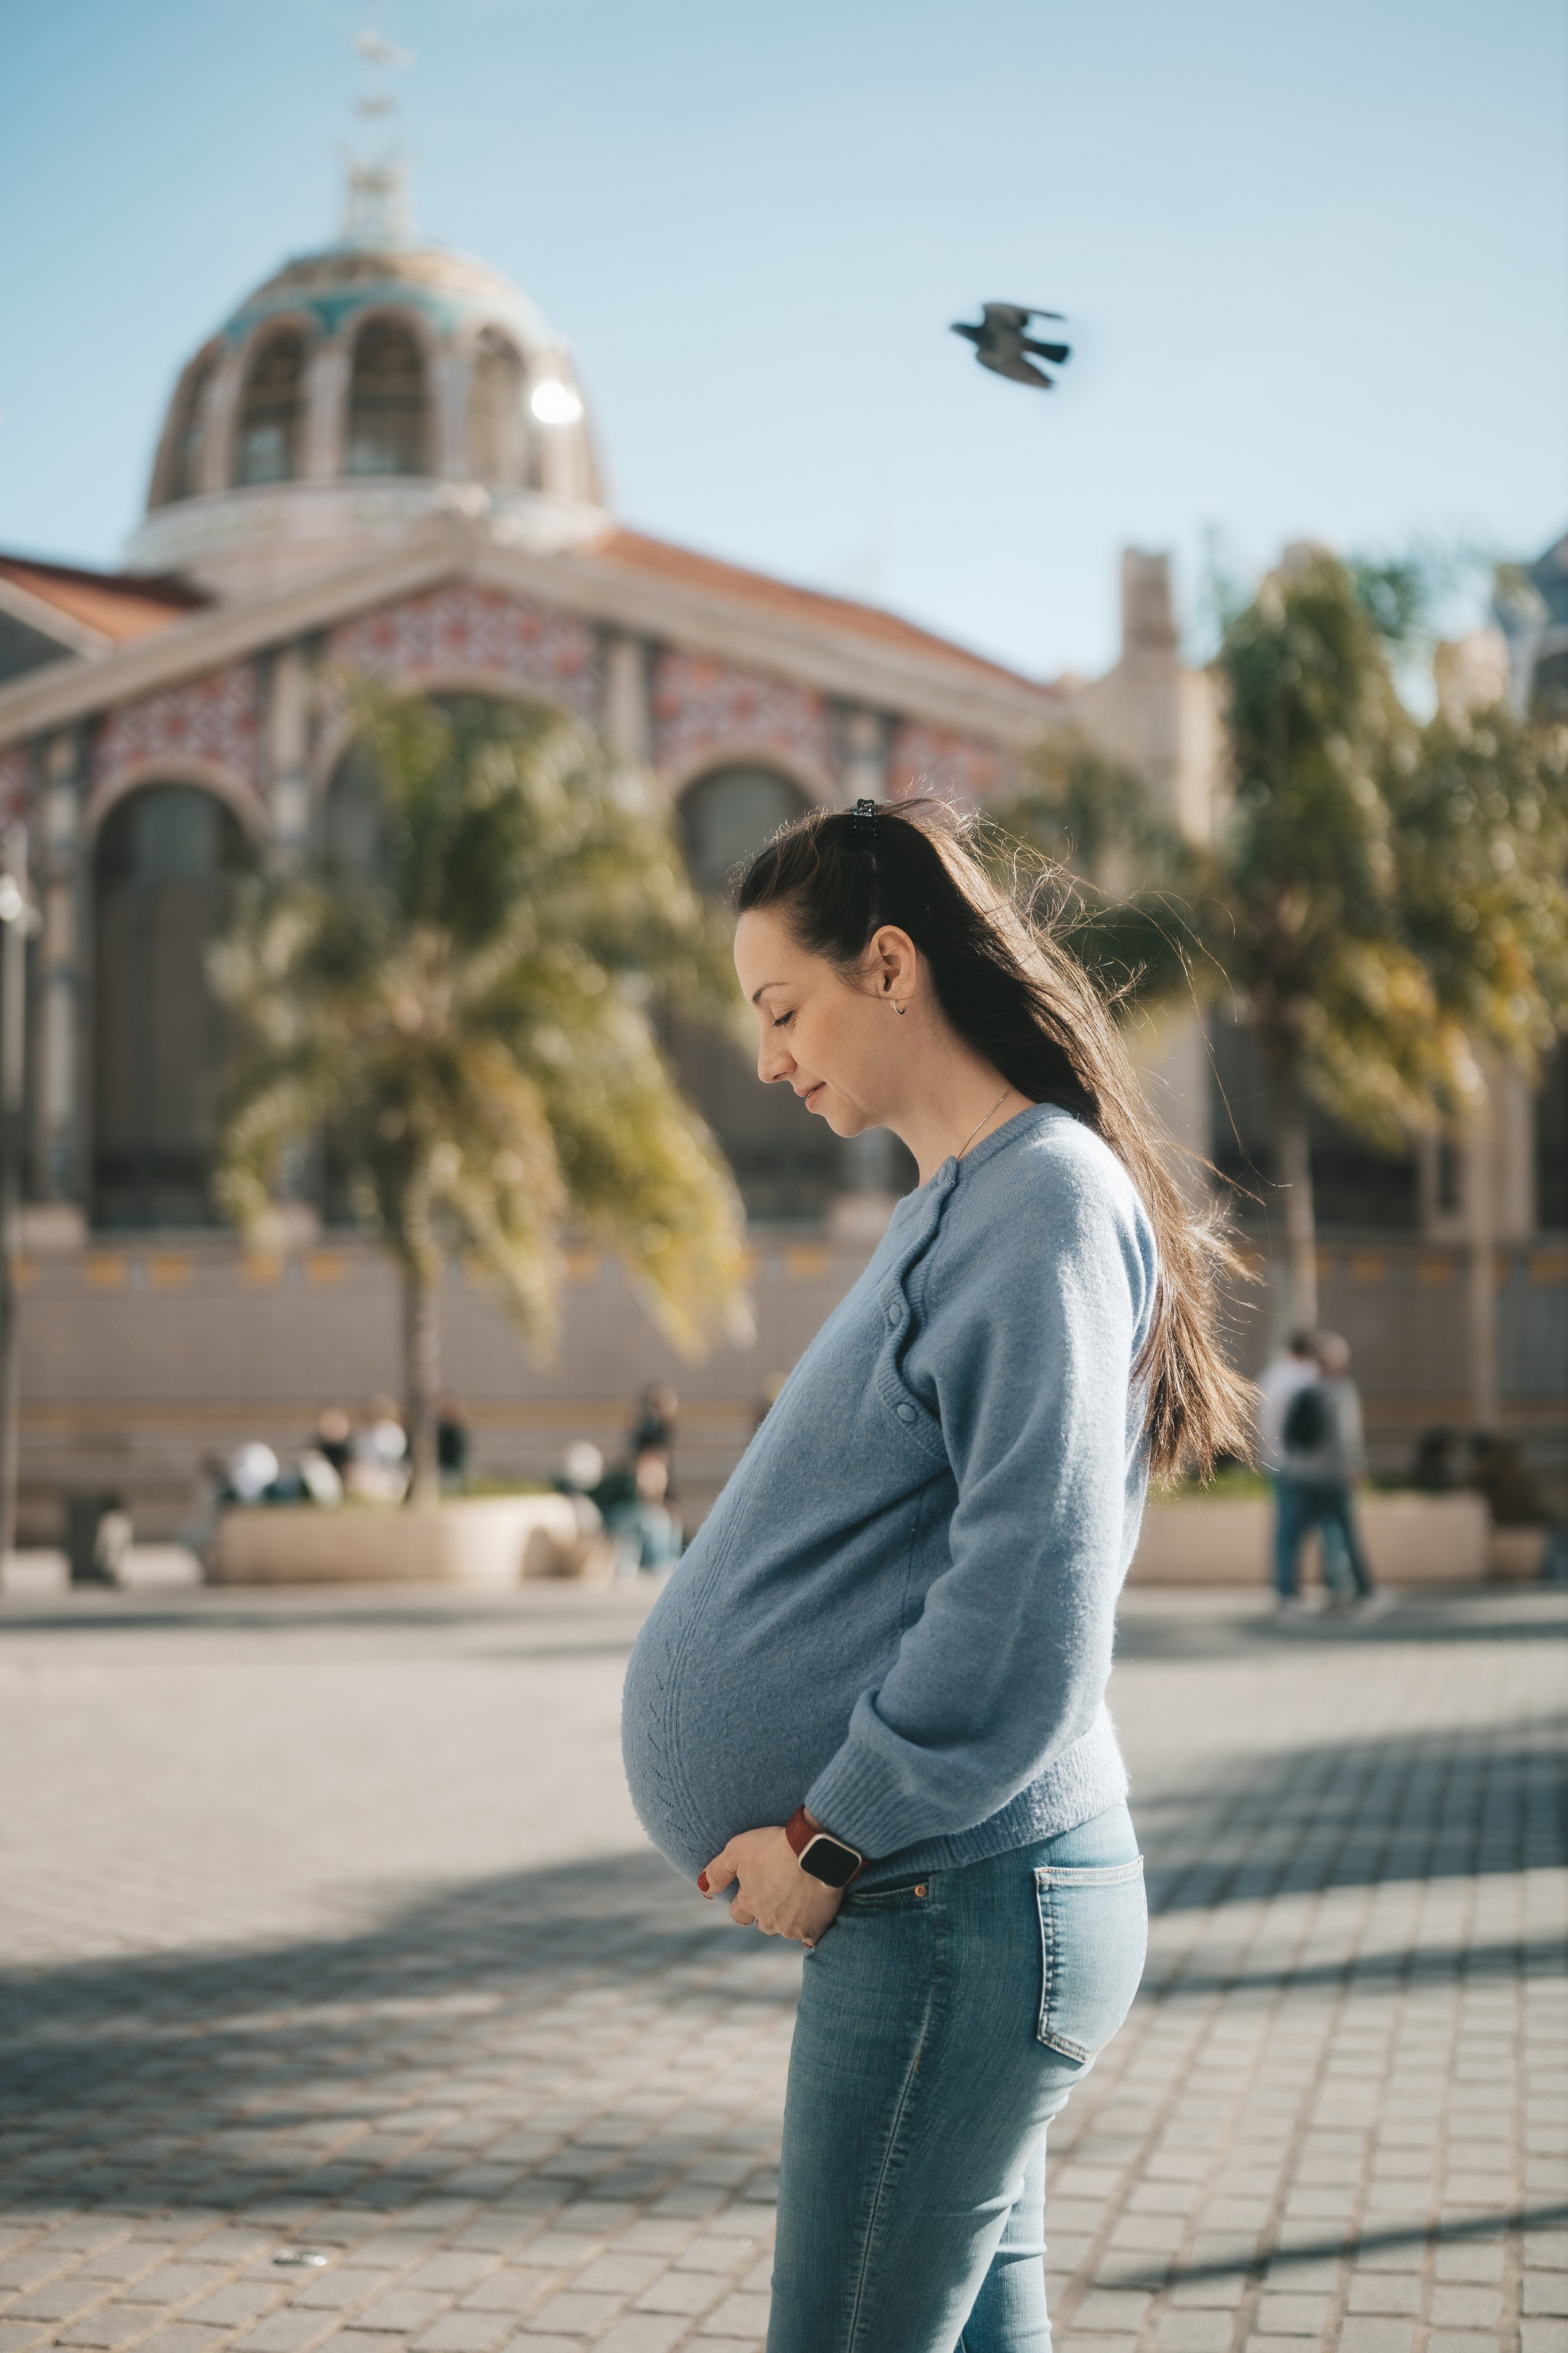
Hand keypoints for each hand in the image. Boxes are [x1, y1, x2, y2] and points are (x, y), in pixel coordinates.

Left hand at [699, 1825, 843, 1948]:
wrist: (815, 1851)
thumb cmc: (774, 1847)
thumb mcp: (737, 1850)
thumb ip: (717, 1871)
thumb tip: (702, 1888)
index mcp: (748, 1902)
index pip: (738, 1913)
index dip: (743, 1903)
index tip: (751, 1893)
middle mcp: (767, 1920)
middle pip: (763, 1924)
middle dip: (766, 1913)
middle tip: (778, 1894)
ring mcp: (791, 1927)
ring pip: (786, 1929)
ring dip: (789, 1918)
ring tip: (799, 1899)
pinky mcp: (814, 1929)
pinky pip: (811, 1938)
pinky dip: (811, 1930)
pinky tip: (814, 1919)